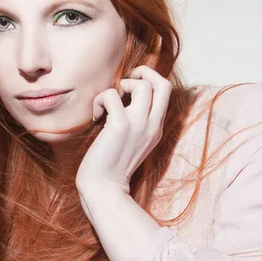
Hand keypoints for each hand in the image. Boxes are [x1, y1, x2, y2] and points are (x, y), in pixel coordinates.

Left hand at [75, 65, 171, 197]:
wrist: (103, 188)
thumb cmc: (109, 166)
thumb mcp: (129, 142)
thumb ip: (133, 123)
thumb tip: (120, 100)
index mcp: (155, 129)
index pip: (165, 92)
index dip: (149, 80)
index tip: (128, 88)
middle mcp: (152, 125)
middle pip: (164, 84)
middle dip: (144, 73)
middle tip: (123, 83)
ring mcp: (138, 125)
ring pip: (143, 85)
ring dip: (121, 85)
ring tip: (107, 103)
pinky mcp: (120, 126)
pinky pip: (112, 95)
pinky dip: (100, 100)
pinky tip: (96, 117)